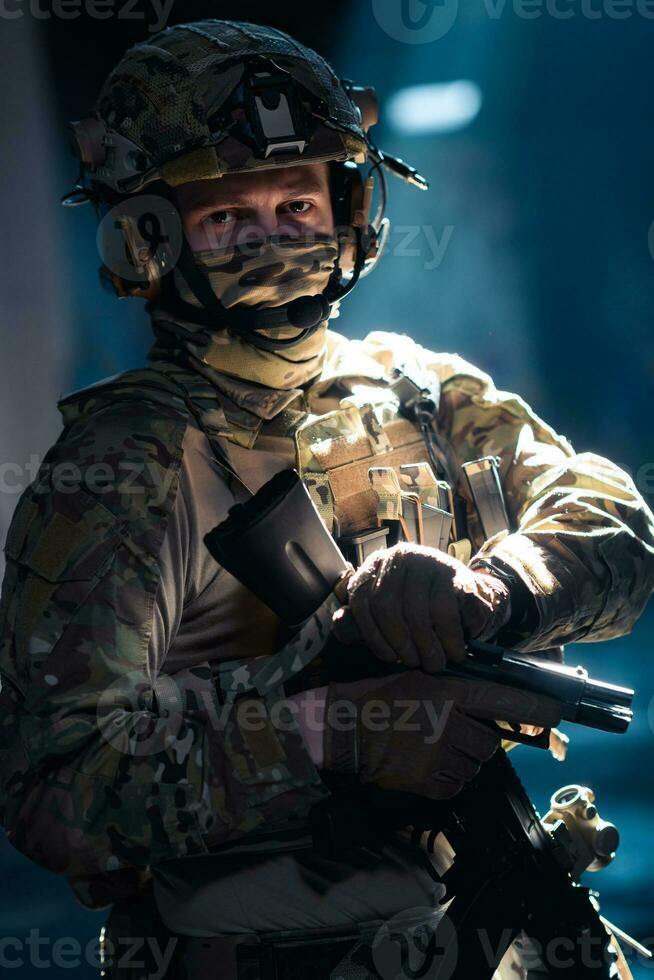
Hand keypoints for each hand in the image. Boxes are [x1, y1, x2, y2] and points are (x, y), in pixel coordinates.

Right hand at [322, 671, 561, 799]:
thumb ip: (457, 688)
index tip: (557, 715)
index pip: (505, 701)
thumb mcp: (420, 677)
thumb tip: (494, 704)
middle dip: (476, 738)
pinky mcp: (429, 782)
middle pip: (490, 742)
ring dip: (460, 759)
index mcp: (449, 693)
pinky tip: (424, 763)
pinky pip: (456, 784)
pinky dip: (446, 778)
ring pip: (474, 764)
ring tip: (429, 745)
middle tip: (447, 730)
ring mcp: (440, 755)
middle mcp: (450, 724)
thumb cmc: (380, 697)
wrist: (343, 729)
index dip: (535, 710)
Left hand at [332, 543, 510, 671]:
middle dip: (401, 643)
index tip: (389, 658)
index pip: (361, 601)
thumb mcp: (385, 618)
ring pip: (417, 612)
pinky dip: (451, 638)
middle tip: (416, 663)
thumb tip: (340, 623)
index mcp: (376, 567)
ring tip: (437, 662)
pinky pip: (446, 611)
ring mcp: (427, 562)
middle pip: (387, 606)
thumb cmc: (420, 613)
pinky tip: (455, 650)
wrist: (468, 600)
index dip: (372, 636)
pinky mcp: (454, 573)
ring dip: (429, 646)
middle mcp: (398, 558)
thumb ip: (359, 623)